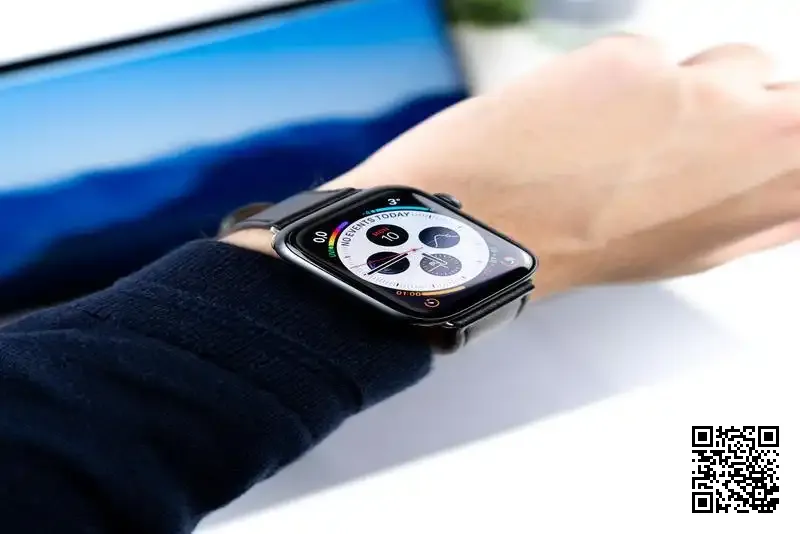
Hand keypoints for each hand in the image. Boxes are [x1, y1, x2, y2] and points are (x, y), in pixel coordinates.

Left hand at [326, 35, 799, 297]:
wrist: (479, 230)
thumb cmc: (576, 250)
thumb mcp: (689, 251)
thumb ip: (755, 209)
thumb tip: (785, 183)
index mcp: (773, 194)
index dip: (786, 140)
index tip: (766, 144)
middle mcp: (752, 136)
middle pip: (781, 89)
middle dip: (743, 109)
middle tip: (684, 144)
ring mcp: (694, 90)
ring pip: (721, 63)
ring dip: (681, 89)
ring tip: (622, 136)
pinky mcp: (631, 58)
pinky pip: (645, 52)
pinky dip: (618, 78)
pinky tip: (580, 117)